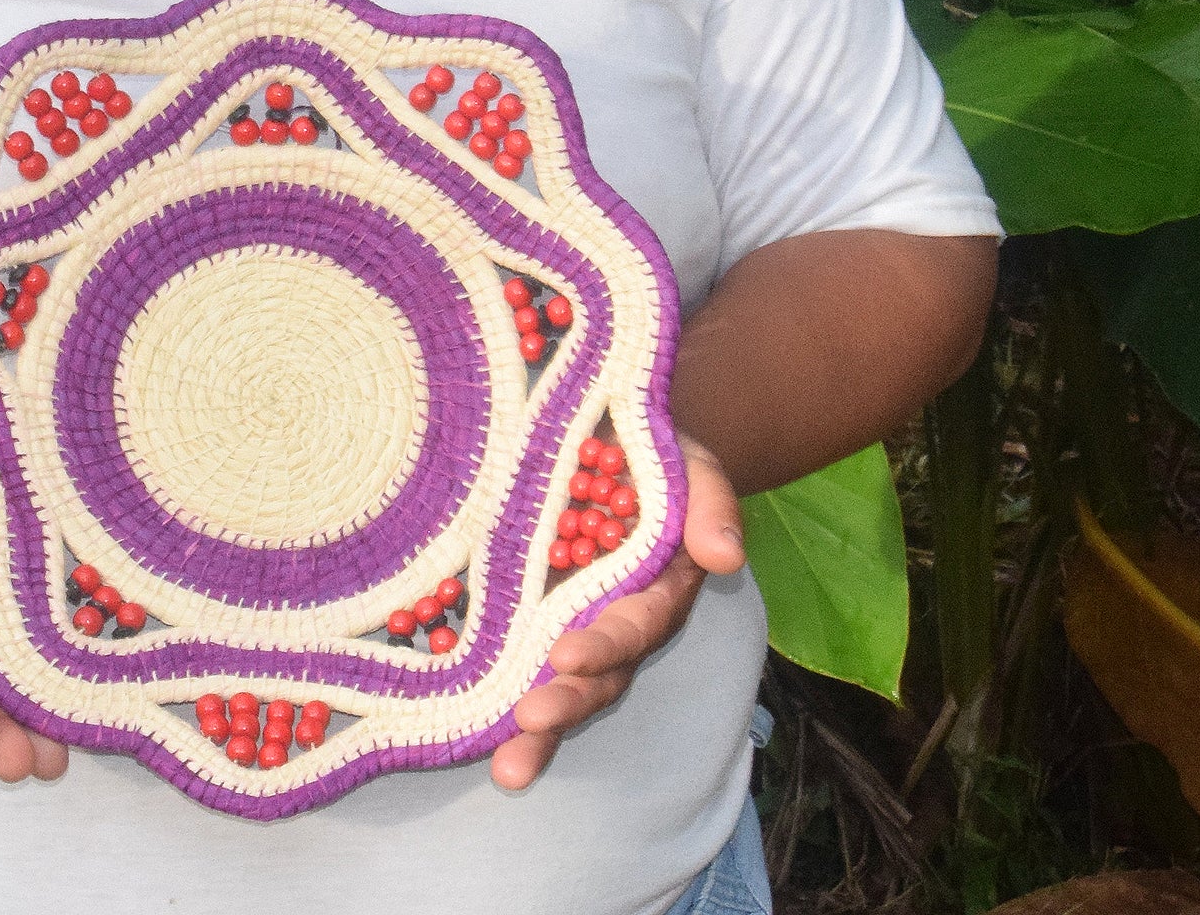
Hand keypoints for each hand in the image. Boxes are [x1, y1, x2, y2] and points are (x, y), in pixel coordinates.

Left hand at [491, 434, 744, 789]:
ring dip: (539, 728)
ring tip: (510, 767)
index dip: (604, 645)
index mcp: (656, 588)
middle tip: (530, 718)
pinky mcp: (527, 611)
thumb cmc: (653, 454)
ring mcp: (570, 620)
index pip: (634, 625)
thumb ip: (710, 504)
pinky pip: (514, 659)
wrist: (606, 433)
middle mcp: (615, 617)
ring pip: (561, 685)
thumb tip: (724, 555)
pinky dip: (495, 699)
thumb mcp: (690, 465)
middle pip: (598, 674)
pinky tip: (475, 739)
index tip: (567, 656)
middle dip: (567, 702)